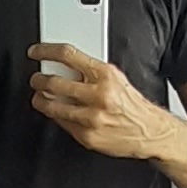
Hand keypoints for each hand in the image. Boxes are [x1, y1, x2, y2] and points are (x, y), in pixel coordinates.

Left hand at [28, 46, 169, 159]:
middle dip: (38, 80)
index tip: (36, 52)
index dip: (46, 51)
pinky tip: (57, 112)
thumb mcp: (117, 79)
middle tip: (36, 79)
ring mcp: (91, 118)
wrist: (151, 132)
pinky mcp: (87, 136)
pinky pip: (61, 123)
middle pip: (54, 82)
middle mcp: (99, 95)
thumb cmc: (133, 105)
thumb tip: (64, 65)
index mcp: (106, 75)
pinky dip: (55, 116)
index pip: (68, 55)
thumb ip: (92, 71)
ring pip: (52, 106)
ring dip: (40, 100)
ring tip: (40, 97)